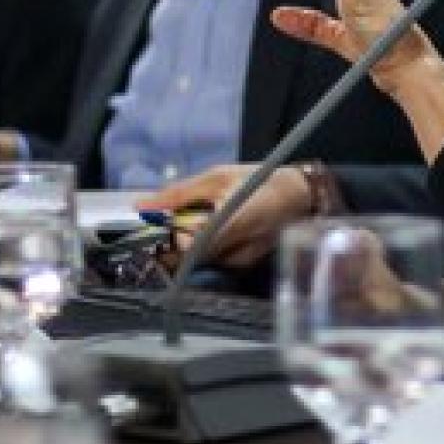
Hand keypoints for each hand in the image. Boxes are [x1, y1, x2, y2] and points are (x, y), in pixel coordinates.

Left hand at [138, 163, 311, 266]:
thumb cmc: (262, 180)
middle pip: (185, 257)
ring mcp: (239, 263)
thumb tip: (140, 206)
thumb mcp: (219, 176)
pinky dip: (205, 247)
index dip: (161, 243)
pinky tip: (215, 229)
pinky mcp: (243, 267)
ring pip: (197, 261)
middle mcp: (235, 250)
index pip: (182, 247)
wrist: (303, 195)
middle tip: (164, 224)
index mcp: (229, 223)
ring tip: (195, 221)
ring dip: (186, 245)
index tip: (147, 231)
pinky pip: (212, 261)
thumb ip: (178, 194)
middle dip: (170, 243)